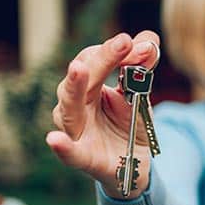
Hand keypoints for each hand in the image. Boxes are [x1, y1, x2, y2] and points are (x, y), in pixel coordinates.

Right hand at [46, 31, 159, 198]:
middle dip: (102, 59)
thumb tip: (150, 41)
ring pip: (69, 107)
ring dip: (75, 87)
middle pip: (82, 78)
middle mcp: (75, 106)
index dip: (113, 50)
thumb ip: (142, 69)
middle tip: (123, 44)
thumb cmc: (130, 124)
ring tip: (79, 69)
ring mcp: (76, 132)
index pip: (92, 60)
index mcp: (87, 88)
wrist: (136, 163)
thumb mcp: (140, 94)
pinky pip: (70, 153)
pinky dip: (62, 147)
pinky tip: (55, 139)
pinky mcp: (83, 158)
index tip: (137, 43)